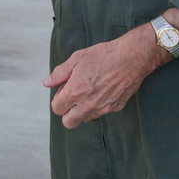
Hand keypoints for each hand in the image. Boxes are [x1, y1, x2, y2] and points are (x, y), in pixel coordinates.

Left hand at [43, 24, 161, 127]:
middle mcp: (88, 104)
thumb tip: (47, 83)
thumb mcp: (76, 59)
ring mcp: (103, 108)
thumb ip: (59, 74)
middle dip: (67, 112)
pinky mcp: (115, 108)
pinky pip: (100, 113)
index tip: (64, 89)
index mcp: (75, 92)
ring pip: (85, 119)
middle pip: (69, 122)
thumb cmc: (103, 56)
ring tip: (88, 91)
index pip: (57, 109)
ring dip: (82, 110)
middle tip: (72, 96)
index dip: (58, 99)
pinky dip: (97, 106)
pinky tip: (101, 90)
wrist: (131, 58)